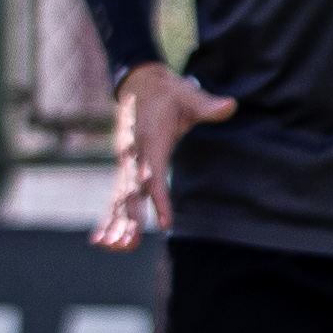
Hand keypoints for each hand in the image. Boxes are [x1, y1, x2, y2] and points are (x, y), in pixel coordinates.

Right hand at [96, 62, 233, 250]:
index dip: (157, 198)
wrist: (139, 84)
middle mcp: (132, 154)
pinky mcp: (124, 168)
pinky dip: (108, 217)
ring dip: (116, 223)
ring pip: (119, 197)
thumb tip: (229, 106)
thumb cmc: (169, 93)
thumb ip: (206, 104)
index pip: (152, 174)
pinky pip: (115, 196)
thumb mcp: (187, 95)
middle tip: (130, 243)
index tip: (164, 222)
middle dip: (130, 218)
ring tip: (114, 248)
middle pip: (130, 191)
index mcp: (148, 140)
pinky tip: (103, 240)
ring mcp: (125, 162)